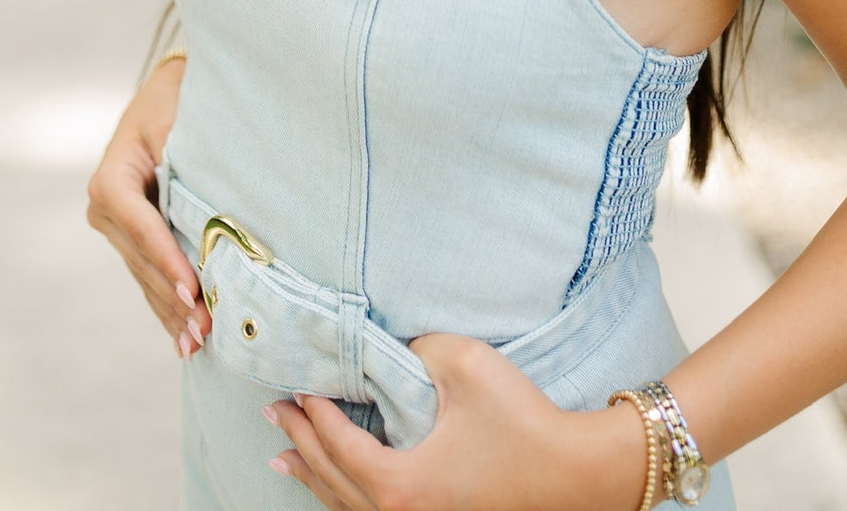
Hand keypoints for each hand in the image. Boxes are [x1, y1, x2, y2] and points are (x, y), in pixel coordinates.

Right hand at [85, 58, 212, 360]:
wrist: (166, 93)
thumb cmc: (177, 100)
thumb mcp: (178, 120)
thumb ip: (186, 158)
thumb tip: (209, 203)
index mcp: (111, 177)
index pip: (140, 225)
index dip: (165, 258)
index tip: (191, 289)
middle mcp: (105, 207)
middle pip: (142, 259)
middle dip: (173, 296)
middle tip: (204, 328)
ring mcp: (114, 227)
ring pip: (145, 276)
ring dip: (171, 311)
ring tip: (198, 343)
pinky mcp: (130, 239)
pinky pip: (149, 276)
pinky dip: (167, 306)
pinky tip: (183, 340)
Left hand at [264, 332, 653, 510]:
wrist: (574, 475)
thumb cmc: (523, 422)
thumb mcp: (464, 365)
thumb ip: (415, 351)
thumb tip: (392, 354)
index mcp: (401, 483)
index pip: (336, 445)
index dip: (311, 414)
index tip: (295, 383)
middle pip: (332, 480)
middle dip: (298, 444)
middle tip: (273, 413)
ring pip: (346, 507)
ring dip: (313, 476)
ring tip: (283, 458)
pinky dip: (342, 497)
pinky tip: (336, 488)